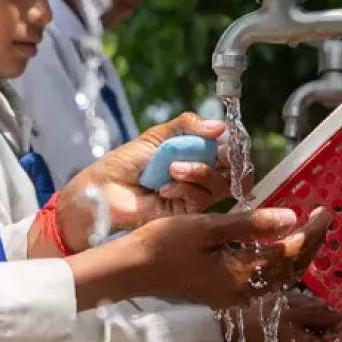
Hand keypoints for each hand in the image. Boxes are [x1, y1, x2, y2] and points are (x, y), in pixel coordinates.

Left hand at [57, 113, 235, 251]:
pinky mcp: (187, 215)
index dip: (234, 144)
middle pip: (237, 171)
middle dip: (229, 159)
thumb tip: (220, 126)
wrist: (104, 190)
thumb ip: (187, 126)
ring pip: (222, 184)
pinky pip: (201, 199)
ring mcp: (195, 196)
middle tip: (218, 153)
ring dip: (200, 171)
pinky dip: (186, 187)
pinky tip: (164, 187)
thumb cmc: (125, 163)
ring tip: (173, 168)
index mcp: (195, 155)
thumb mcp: (156, 136)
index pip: (229, 151)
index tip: (228, 136)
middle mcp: (200, 177)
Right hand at [91, 208, 330, 309]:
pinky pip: (261, 278)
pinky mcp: (223, 292)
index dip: (311, 233)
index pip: (289, 254)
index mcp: (241, 276)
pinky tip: (276, 245)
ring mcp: (233, 295)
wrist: (131, 270)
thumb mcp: (208, 228)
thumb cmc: (164, 245)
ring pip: (277, 276)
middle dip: (310, 245)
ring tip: (307, 230)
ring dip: (295, 254)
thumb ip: (250, 224)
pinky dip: (276, 261)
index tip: (324, 212)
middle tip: (322, 219)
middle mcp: (243, 292)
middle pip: (289, 270)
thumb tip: (291, 219)